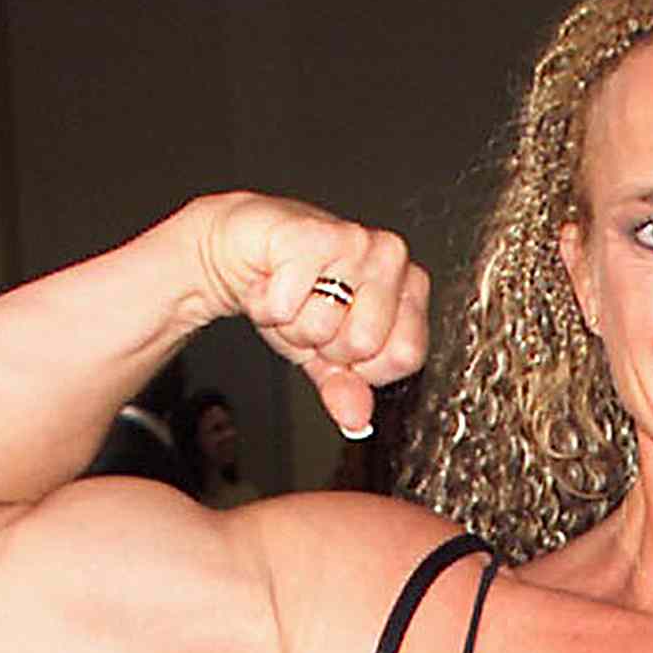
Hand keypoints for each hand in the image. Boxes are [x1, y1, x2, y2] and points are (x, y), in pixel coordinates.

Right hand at [188, 193, 429, 435]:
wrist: (242, 250)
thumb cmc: (294, 293)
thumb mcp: (325, 353)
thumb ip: (346, 388)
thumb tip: (356, 420)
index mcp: (410, 289)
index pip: (406, 355)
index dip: (364, 365)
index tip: (343, 342)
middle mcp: (391, 259)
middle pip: (363, 344)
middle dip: (323, 342)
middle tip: (311, 313)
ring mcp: (357, 241)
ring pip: (323, 325)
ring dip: (291, 322)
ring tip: (291, 295)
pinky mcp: (314, 233)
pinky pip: (287, 302)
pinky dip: (267, 303)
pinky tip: (271, 280)